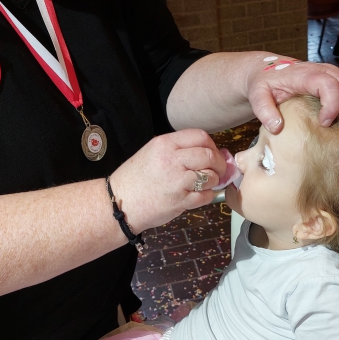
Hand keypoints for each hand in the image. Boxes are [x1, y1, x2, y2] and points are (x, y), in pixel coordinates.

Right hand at [109, 130, 226, 232]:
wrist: (119, 203)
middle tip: (218, 170)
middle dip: (219, 163)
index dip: (212, 145)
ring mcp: (177, 181)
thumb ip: (177, 149)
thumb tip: (207, 151)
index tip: (213, 152)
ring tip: (206, 183)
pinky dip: (207, 195)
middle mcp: (172, 160)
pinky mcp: (180, 201)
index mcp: (165, 144)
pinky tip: (200, 195)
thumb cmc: (135, 178)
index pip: (200, 136)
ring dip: (213, 180)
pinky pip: (205, 196)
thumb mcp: (152, 152)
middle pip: (209, 155)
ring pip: (210, 176)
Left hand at [244, 56, 338, 139]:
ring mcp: (336, 78)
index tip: (325, 123)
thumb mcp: (257, 94)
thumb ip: (264, 110)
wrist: (269, 72)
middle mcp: (326, 73)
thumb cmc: (264, 84)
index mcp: (307, 74)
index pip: (327, 85)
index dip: (331, 103)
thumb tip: (276, 127)